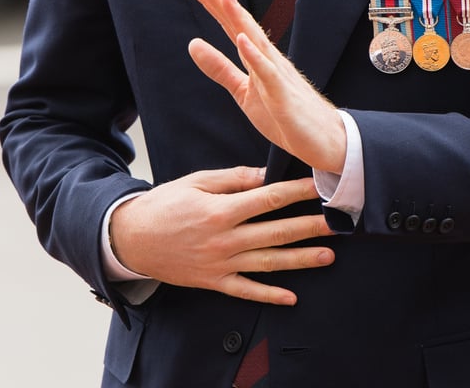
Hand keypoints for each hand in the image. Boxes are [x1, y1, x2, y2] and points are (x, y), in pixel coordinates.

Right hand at [109, 166, 334, 304]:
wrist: (132, 239)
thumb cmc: (166, 204)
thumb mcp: (197, 181)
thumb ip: (233, 179)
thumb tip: (265, 174)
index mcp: (221, 210)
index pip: (267, 199)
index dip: (295, 192)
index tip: (318, 186)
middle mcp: (225, 239)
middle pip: (276, 232)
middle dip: (309, 227)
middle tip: (337, 223)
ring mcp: (221, 264)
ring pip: (268, 263)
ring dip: (300, 260)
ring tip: (328, 256)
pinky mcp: (214, 281)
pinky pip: (246, 290)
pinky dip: (269, 295)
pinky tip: (292, 296)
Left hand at [186, 0, 346, 174]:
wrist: (323, 139)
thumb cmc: (285, 114)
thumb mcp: (243, 92)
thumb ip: (219, 68)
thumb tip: (192, 43)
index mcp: (257, 57)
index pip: (231, 24)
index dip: (213, 4)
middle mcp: (268, 58)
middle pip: (241, 24)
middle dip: (220, 2)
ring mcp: (277, 74)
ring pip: (255, 40)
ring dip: (238, 18)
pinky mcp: (284, 94)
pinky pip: (268, 73)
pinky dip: (255, 56)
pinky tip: (242, 40)